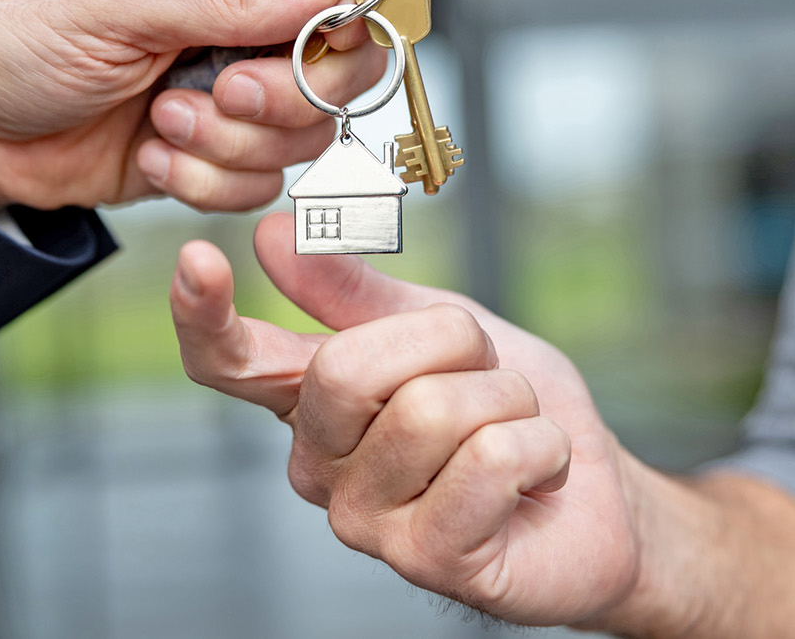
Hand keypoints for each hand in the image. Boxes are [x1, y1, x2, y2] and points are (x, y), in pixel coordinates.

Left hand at [0, 0, 384, 211]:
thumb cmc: (16, 35)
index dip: (359, 6)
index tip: (325, 42)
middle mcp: (243, 24)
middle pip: (345, 66)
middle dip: (290, 95)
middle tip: (220, 88)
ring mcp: (231, 94)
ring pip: (304, 137)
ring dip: (230, 143)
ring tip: (158, 118)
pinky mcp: (211, 154)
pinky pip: (257, 186)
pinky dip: (203, 181)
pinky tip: (149, 152)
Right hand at [168, 212, 644, 625]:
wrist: (595, 494)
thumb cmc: (507, 410)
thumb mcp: (436, 326)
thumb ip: (354, 289)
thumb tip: (271, 236)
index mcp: (311, 402)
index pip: (228, 363)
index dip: (203, 316)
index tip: (199, 260)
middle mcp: (319, 465)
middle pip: (347, 369)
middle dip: (450, 345)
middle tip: (484, 373)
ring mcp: (365, 521)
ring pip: (433, 411)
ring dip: (507, 400)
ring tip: (513, 430)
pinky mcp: (426, 558)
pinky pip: (489, 459)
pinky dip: (540, 447)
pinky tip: (536, 476)